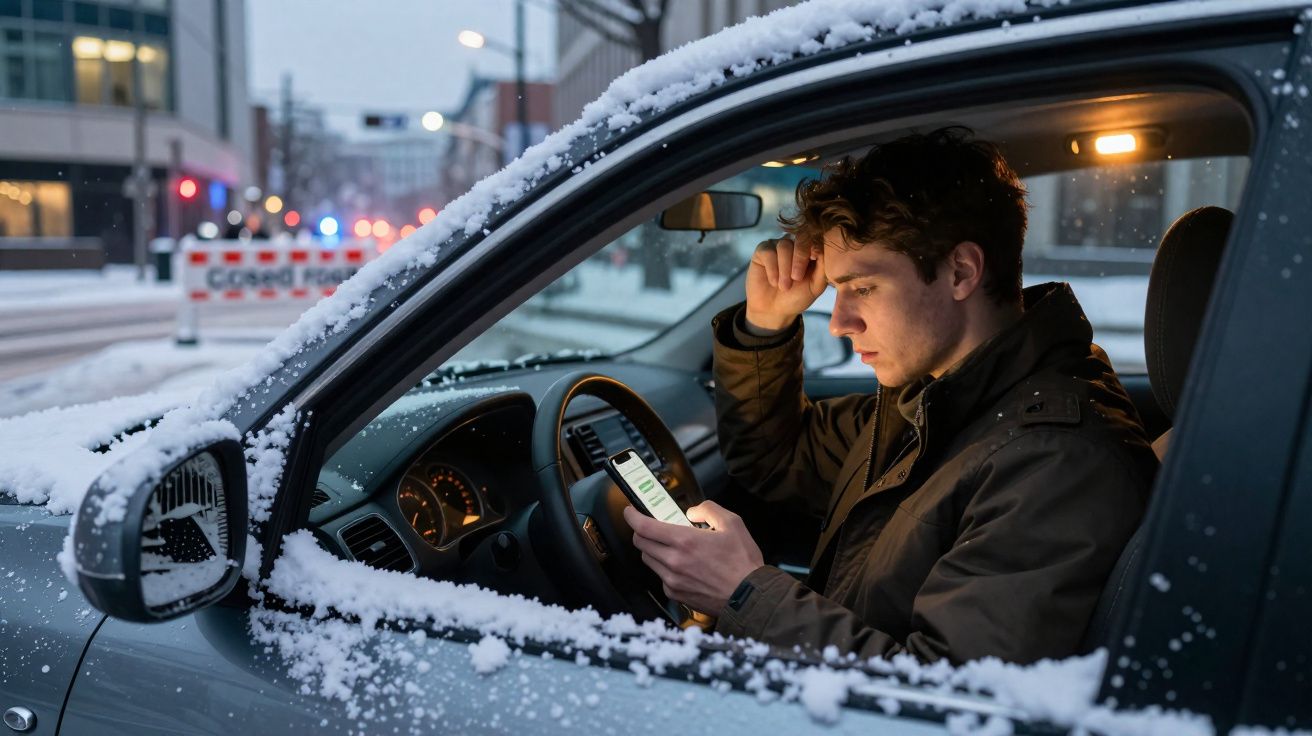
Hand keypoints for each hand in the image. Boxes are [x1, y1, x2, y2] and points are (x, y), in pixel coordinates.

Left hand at [623, 501, 763, 613]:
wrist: (749, 597)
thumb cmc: (743, 562)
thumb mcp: (732, 524)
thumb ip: (709, 510)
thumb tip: (692, 512)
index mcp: (684, 541)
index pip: (644, 527)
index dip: (632, 516)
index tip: (630, 511)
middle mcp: (673, 561)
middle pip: (640, 543)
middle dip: (642, 531)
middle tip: (652, 526)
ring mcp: (672, 580)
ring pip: (648, 560)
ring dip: (653, 549)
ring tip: (671, 546)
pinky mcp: (676, 594)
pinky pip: (660, 577)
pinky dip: (665, 568)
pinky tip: (682, 566)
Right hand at [745, 237, 826, 331]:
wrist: (774, 311)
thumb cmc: (797, 297)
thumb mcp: (816, 285)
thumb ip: (822, 267)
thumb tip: (821, 249)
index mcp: (810, 251)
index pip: (815, 240)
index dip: (814, 249)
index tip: (813, 261)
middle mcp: (794, 245)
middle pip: (799, 240)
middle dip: (799, 259)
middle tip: (796, 279)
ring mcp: (777, 246)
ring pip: (784, 246)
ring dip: (785, 268)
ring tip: (784, 286)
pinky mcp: (762, 251)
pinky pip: (768, 252)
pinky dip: (772, 268)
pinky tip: (773, 282)